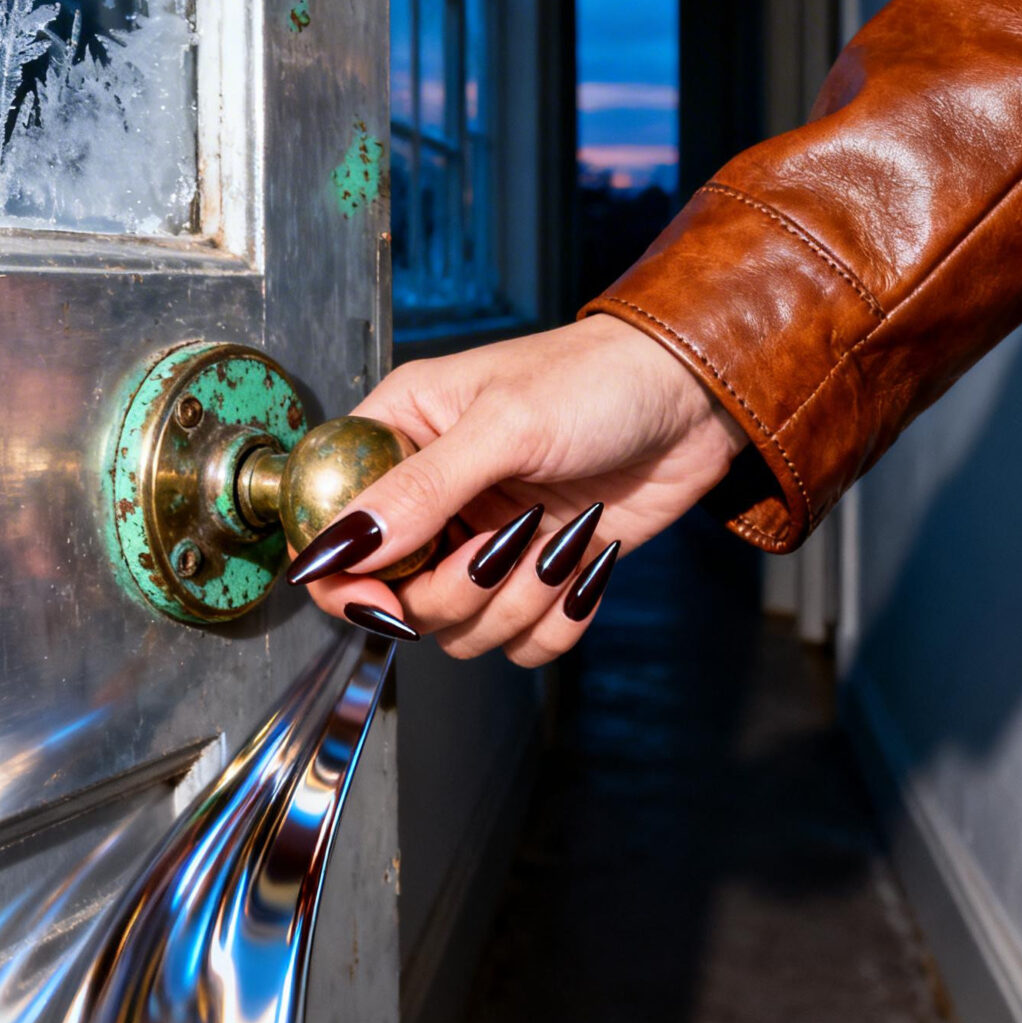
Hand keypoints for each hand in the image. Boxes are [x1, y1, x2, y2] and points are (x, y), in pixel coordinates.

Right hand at [287, 314, 747, 664]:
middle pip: (396, 597)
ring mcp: (484, 539)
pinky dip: (558, 618)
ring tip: (559, 544)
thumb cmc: (595, 380)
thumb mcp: (504, 425)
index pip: (330, 525)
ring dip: (517, 603)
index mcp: (399, 435)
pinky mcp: (536, 572)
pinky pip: (522, 642)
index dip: (345, 578)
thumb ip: (421, 491)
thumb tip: (342, 547)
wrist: (692, 398)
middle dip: (455, 592)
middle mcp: (432, 495)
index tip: (385, 602)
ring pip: (461, 630)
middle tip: (504, 550)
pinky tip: (585, 563)